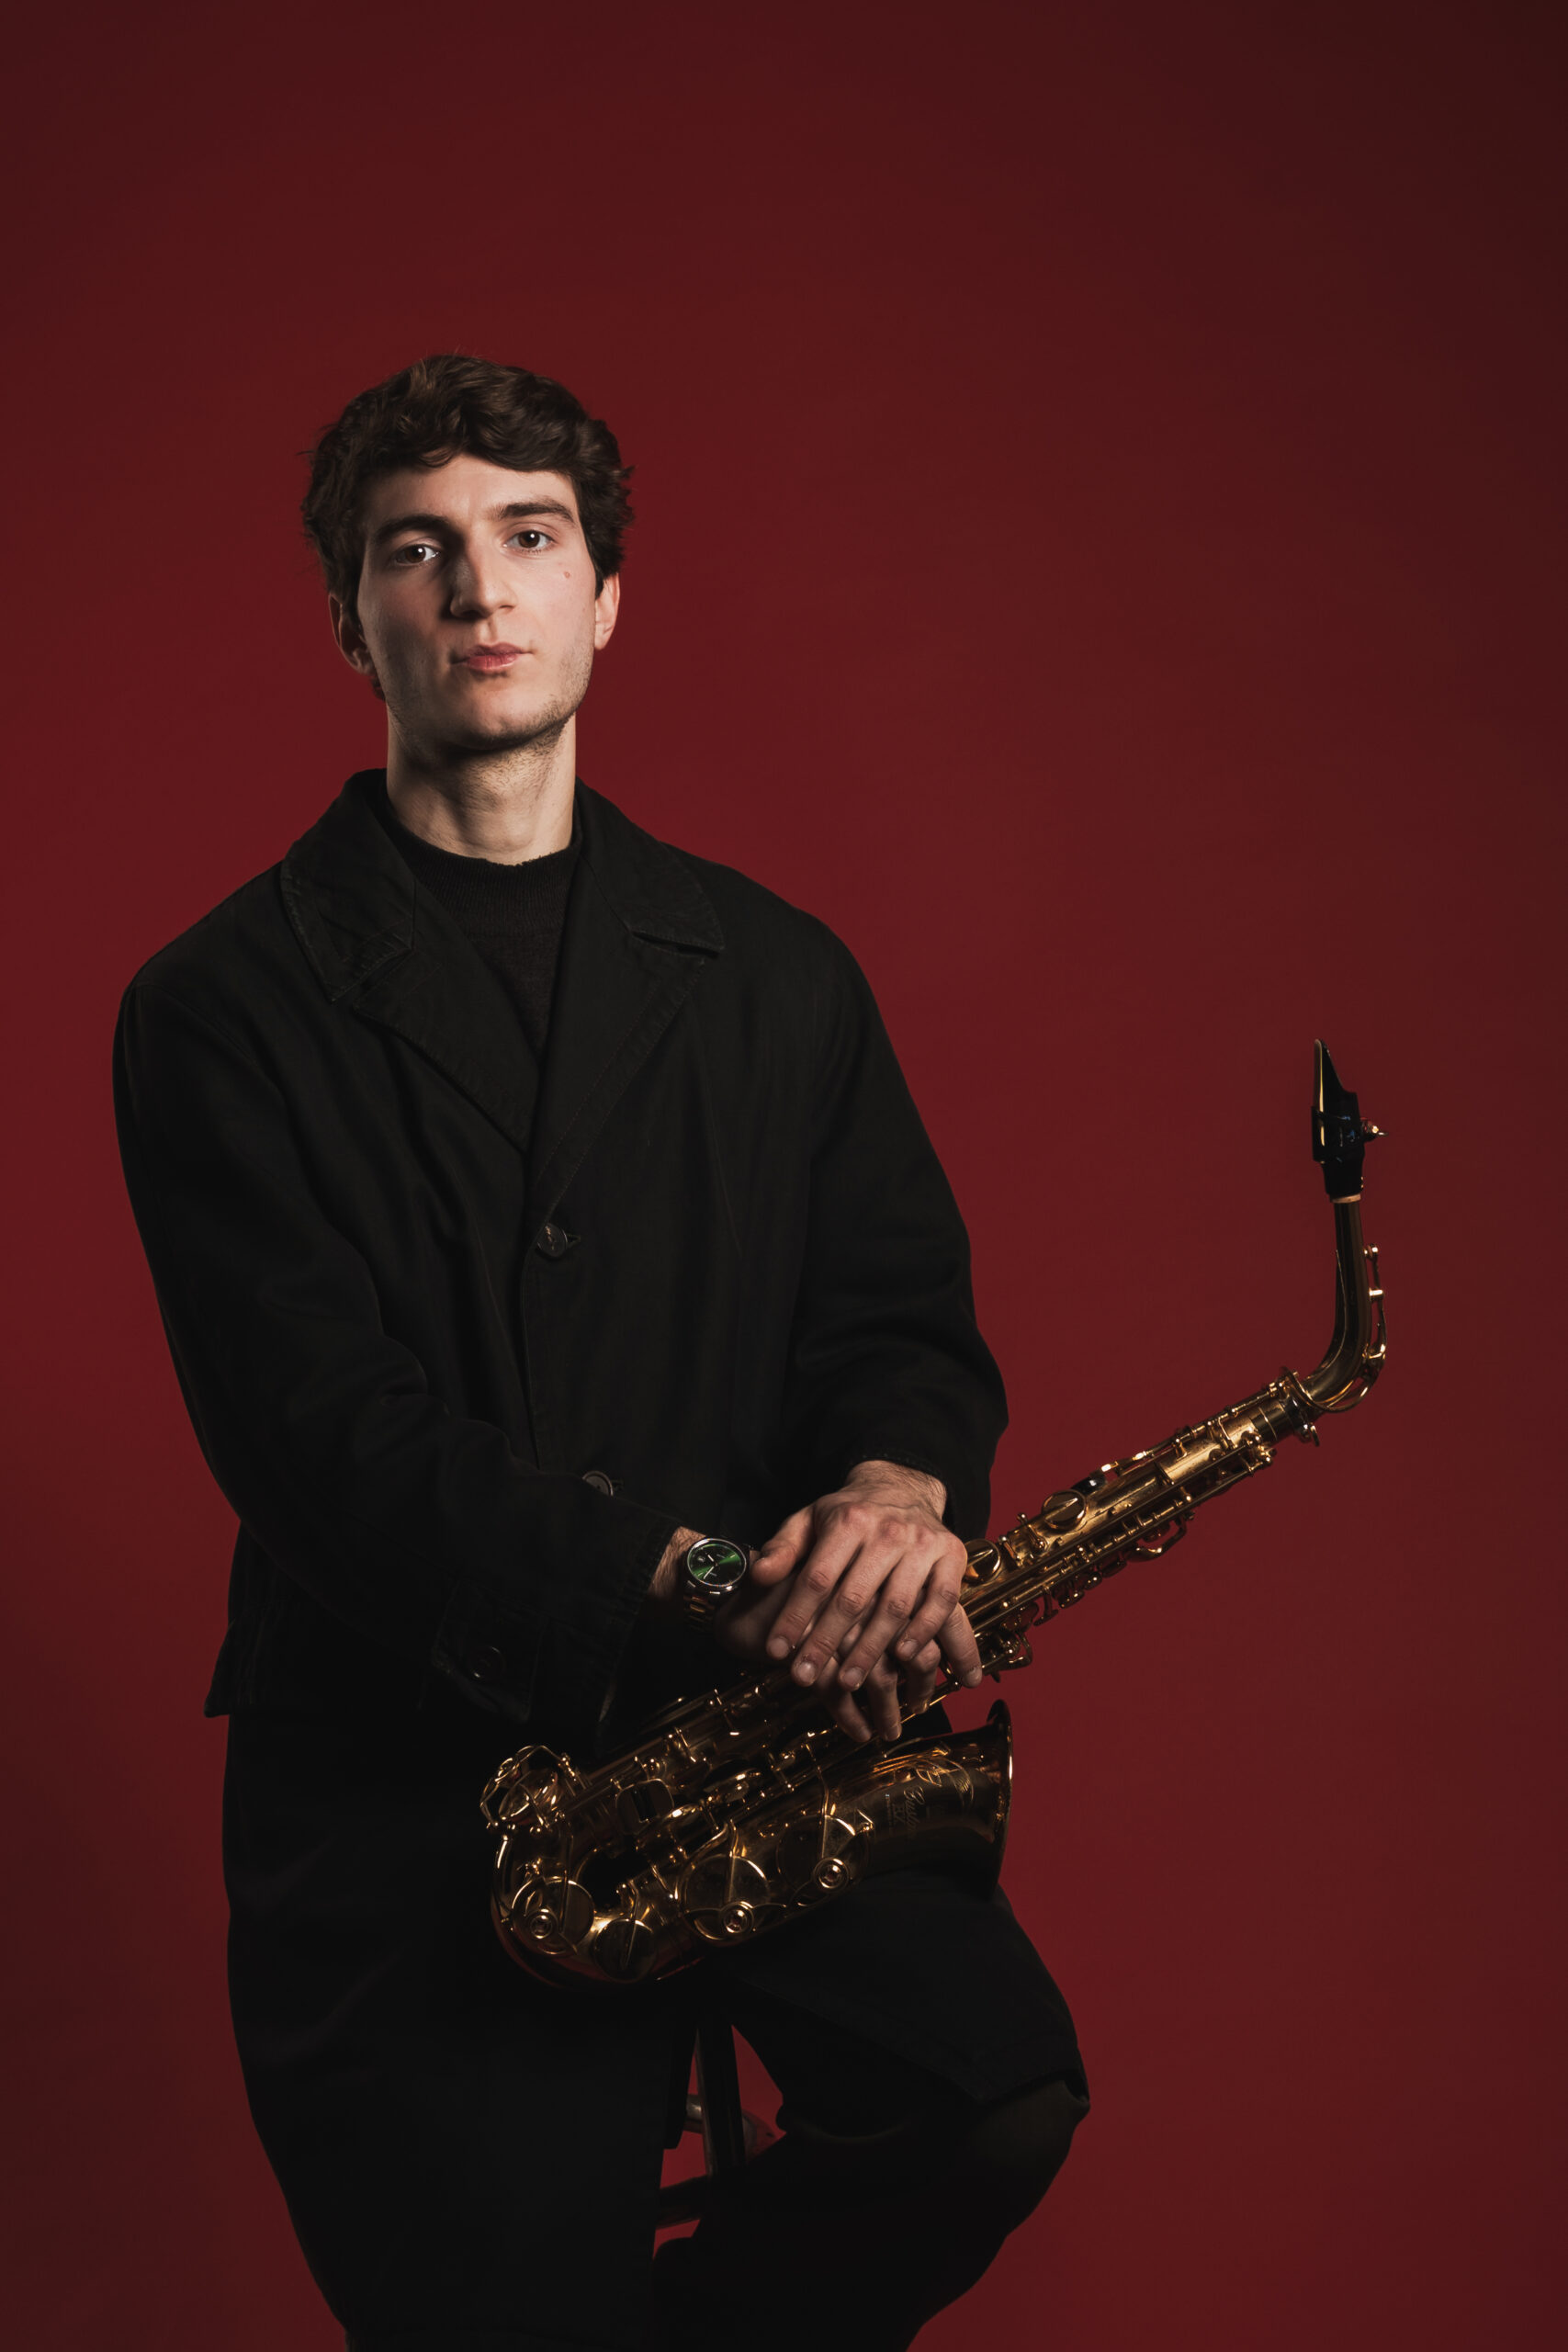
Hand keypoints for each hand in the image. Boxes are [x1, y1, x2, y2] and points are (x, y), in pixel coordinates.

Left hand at [743, 1461, 983, 1742]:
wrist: (903, 1488)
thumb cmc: (848, 1515)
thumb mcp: (809, 1520)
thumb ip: (783, 1548)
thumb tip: (759, 1574)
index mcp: (848, 1521)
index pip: (816, 1577)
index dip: (794, 1616)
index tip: (776, 1651)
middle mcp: (887, 1530)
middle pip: (853, 1598)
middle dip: (825, 1642)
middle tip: (803, 1678)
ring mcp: (923, 1543)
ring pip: (896, 1606)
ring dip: (871, 1649)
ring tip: (848, 1682)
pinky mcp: (952, 1554)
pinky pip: (941, 1599)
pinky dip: (924, 1630)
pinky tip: (904, 1657)